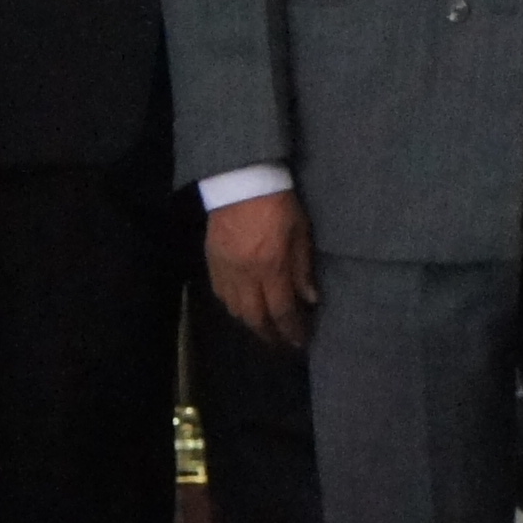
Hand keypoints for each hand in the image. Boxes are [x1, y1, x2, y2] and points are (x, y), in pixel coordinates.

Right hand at [203, 188, 317, 349]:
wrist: (240, 180)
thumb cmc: (279, 203)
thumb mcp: (301, 232)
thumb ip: (303, 269)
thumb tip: (310, 300)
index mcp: (271, 267)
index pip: (283, 311)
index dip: (292, 330)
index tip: (301, 341)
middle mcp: (246, 275)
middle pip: (256, 317)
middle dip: (270, 334)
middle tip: (282, 343)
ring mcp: (226, 269)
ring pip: (236, 309)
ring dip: (251, 323)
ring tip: (265, 328)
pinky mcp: (212, 261)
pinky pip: (221, 294)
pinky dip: (233, 306)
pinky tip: (243, 307)